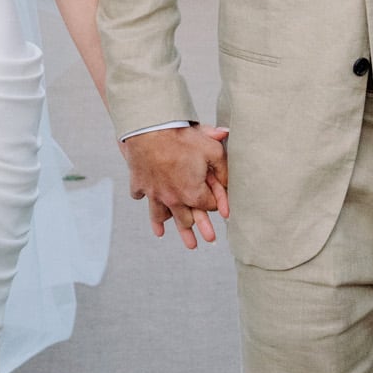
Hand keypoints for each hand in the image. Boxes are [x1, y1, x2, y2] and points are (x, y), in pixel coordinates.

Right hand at [123, 125, 228, 249]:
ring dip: (163, 226)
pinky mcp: (139, 185)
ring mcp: (154, 194)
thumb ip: (224, 166)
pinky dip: (143, 199)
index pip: (208, 206)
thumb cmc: (183, 138)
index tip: (220, 205)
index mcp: (193, 194)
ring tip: (164, 235)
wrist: (150, 129)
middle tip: (197, 243)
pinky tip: (144, 202)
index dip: (216, 203)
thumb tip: (232, 178)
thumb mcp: (213, 150)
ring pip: (160, 215)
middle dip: (194, 230)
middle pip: (185, 219)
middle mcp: (173, 199)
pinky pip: (141, 197)